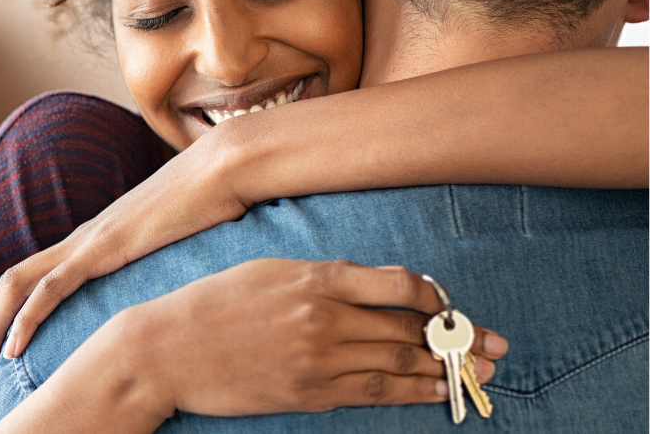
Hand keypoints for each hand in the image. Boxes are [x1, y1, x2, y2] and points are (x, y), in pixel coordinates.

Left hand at [0, 143, 248, 369]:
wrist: (222, 169)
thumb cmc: (212, 203)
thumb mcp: (181, 241)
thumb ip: (167, 257)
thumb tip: (180, 280)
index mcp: (99, 236)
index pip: (40, 273)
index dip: (17, 308)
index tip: (10, 344)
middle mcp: (85, 237)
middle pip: (16, 277)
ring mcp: (90, 240)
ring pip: (20, 282)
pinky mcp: (103, 248)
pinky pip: (50, 286)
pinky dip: (26, 317)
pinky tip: (16, 346)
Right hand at [106, 258, 507, 416]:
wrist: (168, 348)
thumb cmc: (213, 302)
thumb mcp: (267, 270)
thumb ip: (320, 276)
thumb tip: (370, 287)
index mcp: (314, 277)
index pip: (398, 284)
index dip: (433, 296)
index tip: (447, 302)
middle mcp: (323, 316)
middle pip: (408, 327)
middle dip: (457, 336)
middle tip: (494, 344)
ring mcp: (318, 359)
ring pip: (399, 363)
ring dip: (445, 368)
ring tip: (479, 371)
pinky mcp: (308, 393)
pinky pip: (373, 393)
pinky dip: (411, 392)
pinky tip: (436, 392)